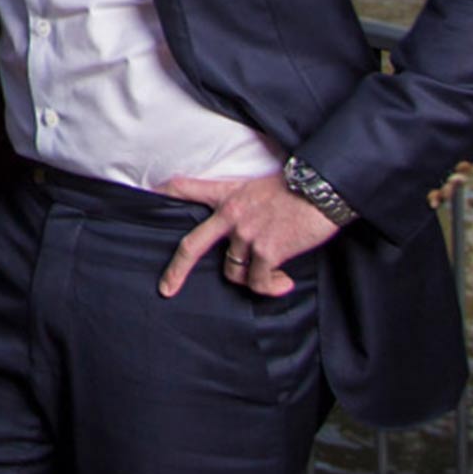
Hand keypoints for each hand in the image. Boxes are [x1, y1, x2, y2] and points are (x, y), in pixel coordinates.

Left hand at [156, 172, 342, 297]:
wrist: (323, 189)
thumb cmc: (297, 188)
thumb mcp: (259, 185)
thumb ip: (243, 204)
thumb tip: (240, 232)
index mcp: (228, 195)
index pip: (188, 188)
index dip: (166, 192)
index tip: (149, 197)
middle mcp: (231, 215)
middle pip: (192, 246)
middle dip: (177, 270)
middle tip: (166, 288)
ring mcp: (247, 234)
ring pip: (233, 271)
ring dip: (251, 279)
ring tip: (273, 276)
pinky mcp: (267, 250)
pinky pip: (259, 282)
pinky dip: (271, 287)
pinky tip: (284, 283)